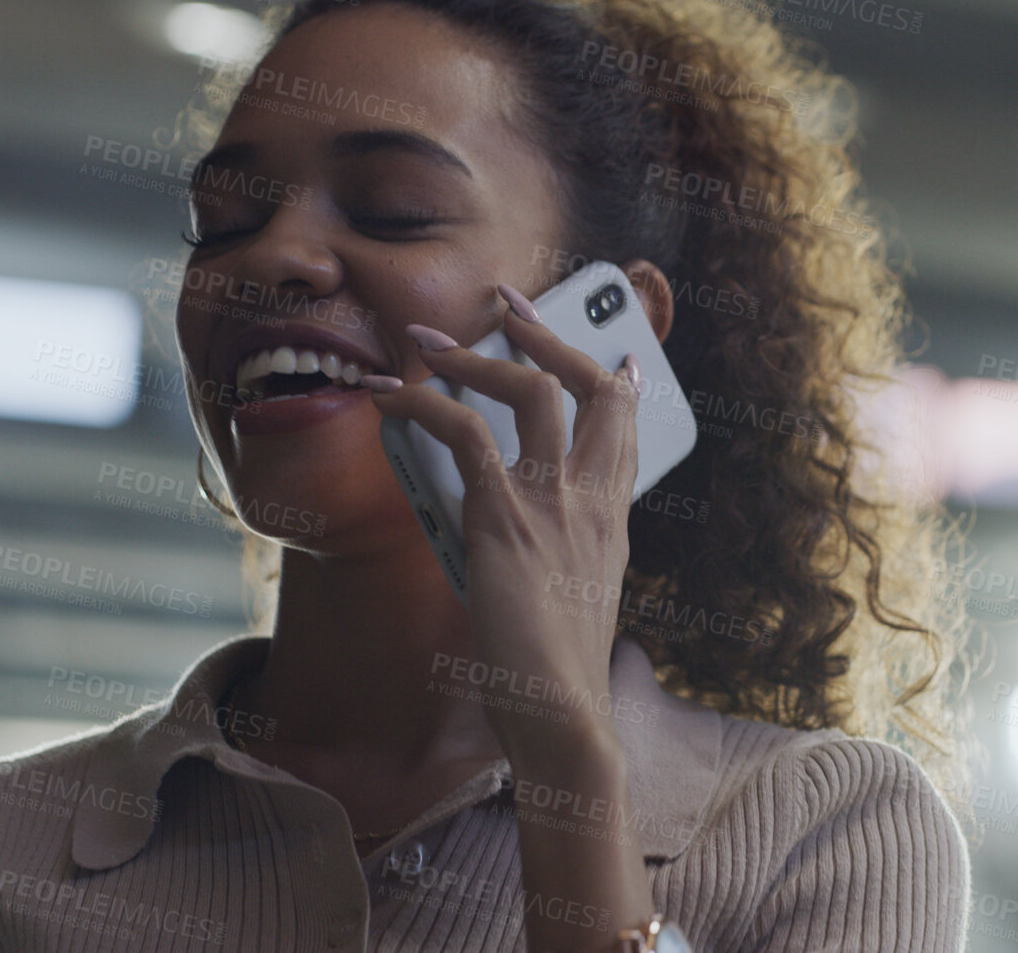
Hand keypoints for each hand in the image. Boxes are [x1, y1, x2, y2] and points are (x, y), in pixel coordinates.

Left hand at [362, 282, 643, 759]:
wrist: (563, 713)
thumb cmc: (558, 675)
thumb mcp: (575, 601)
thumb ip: (559, 556)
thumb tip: (512, 534)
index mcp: (613, 520)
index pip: (627, 427)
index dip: (618, 380)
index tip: (615, 353)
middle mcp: (592, 498)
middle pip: (590, 387)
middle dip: (548, 334)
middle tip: (508, 305)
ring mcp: (554, 501)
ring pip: (529, 390)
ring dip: (476, 354)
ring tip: (430, 339)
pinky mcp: (505, 514)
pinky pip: (462, 432)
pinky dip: (421, 403)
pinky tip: (389, 397)